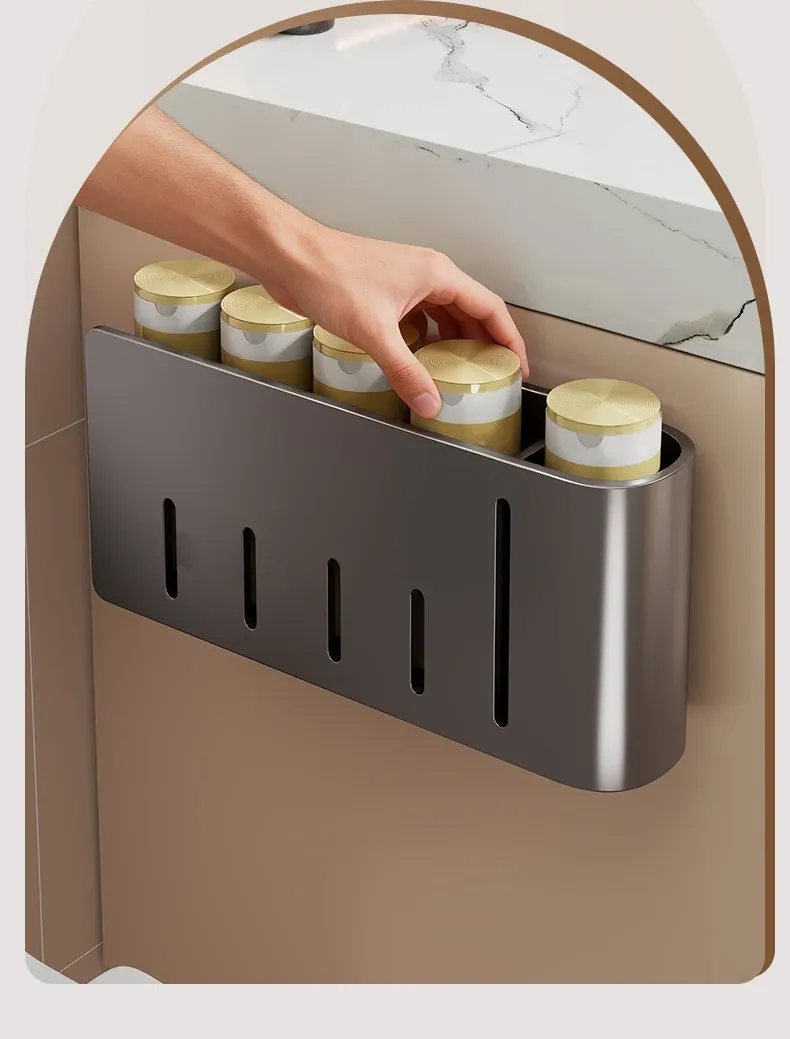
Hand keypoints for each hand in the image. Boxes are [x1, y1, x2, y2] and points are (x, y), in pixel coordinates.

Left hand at [258, 220, 528, 419]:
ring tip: (462, 372)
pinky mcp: (386, 291)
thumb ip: (405, 371)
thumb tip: (429, 400)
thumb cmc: (328, 274)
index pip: (490, 308)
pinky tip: (422, 358)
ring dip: (456, 342)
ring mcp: (405, 281)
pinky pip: (421, 316)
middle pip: (471, 311)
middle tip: (493, 374)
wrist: (291, 257)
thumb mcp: (374, 332)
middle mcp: (426, 274)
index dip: (509, 339)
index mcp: (436, 274)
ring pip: (446, 313)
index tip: (517, 365)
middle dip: (486, 343)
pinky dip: (429, 338)